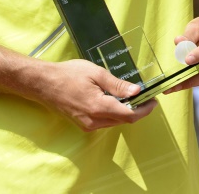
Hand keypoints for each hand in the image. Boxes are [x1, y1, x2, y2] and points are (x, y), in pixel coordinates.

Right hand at [37, 59, 155, 131]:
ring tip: (134, 96)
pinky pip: (105, 121)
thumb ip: (117, 85)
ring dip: (127, 111)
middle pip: (124, 120)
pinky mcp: (83, 124)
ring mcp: (87, 125)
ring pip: (115, 122)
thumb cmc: (69, 74)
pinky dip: (115, 113)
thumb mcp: (96, 73)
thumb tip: (137, 92)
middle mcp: (94, 121)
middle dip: (138, 109)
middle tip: (146, 95)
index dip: (145, 109)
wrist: (44, 84)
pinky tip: (117, 100)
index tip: (154, 100)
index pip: (130, 115)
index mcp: (99, 107)